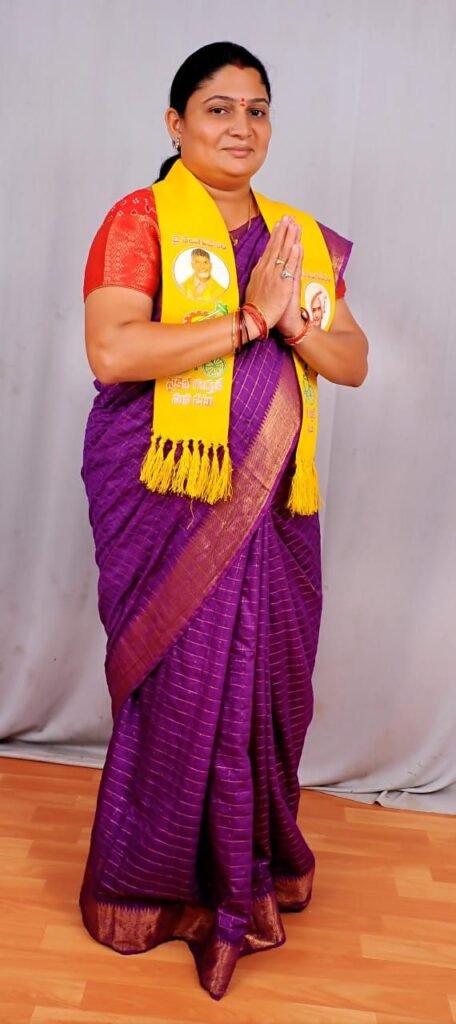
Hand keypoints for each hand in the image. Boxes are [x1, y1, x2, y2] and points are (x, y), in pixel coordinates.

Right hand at [244, 217, 301, 332]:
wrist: (255, 319)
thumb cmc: (255, 307)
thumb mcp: (253, 287)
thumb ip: (258, 275)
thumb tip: (259, 266)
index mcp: (260, 270)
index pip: (269, 248)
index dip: (275, 235)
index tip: (279, 224)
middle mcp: (266, 270)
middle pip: (276, 246)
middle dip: (283, 231)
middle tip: (288, 217)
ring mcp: (275, 276)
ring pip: (283, 253)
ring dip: (289, 238)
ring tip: (294, 225)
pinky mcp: (283, 284)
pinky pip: (289, 268)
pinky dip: (293, 256)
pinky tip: (297, 245)